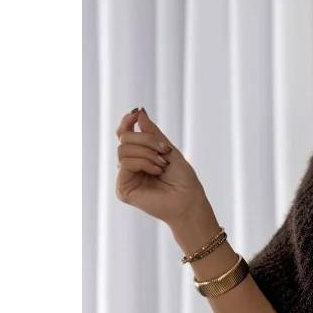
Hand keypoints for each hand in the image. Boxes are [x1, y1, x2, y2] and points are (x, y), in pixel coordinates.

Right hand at [114, 106, 206, 225]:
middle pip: (124, 138)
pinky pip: (126, 163)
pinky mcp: (123, 189)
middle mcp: (130, 167)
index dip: (127, 122)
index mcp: (139, 157)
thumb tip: (138, 112)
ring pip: (123, 149)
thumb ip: (151, 132)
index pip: (124, 135)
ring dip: (147, 153)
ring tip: (162, 164)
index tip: (136, 112)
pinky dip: (144, 163)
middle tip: (164, 150)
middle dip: (146, 140)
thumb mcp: (167, 148)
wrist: (189, 200)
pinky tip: (157, 171)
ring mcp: (126, 178)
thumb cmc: (183, 179)